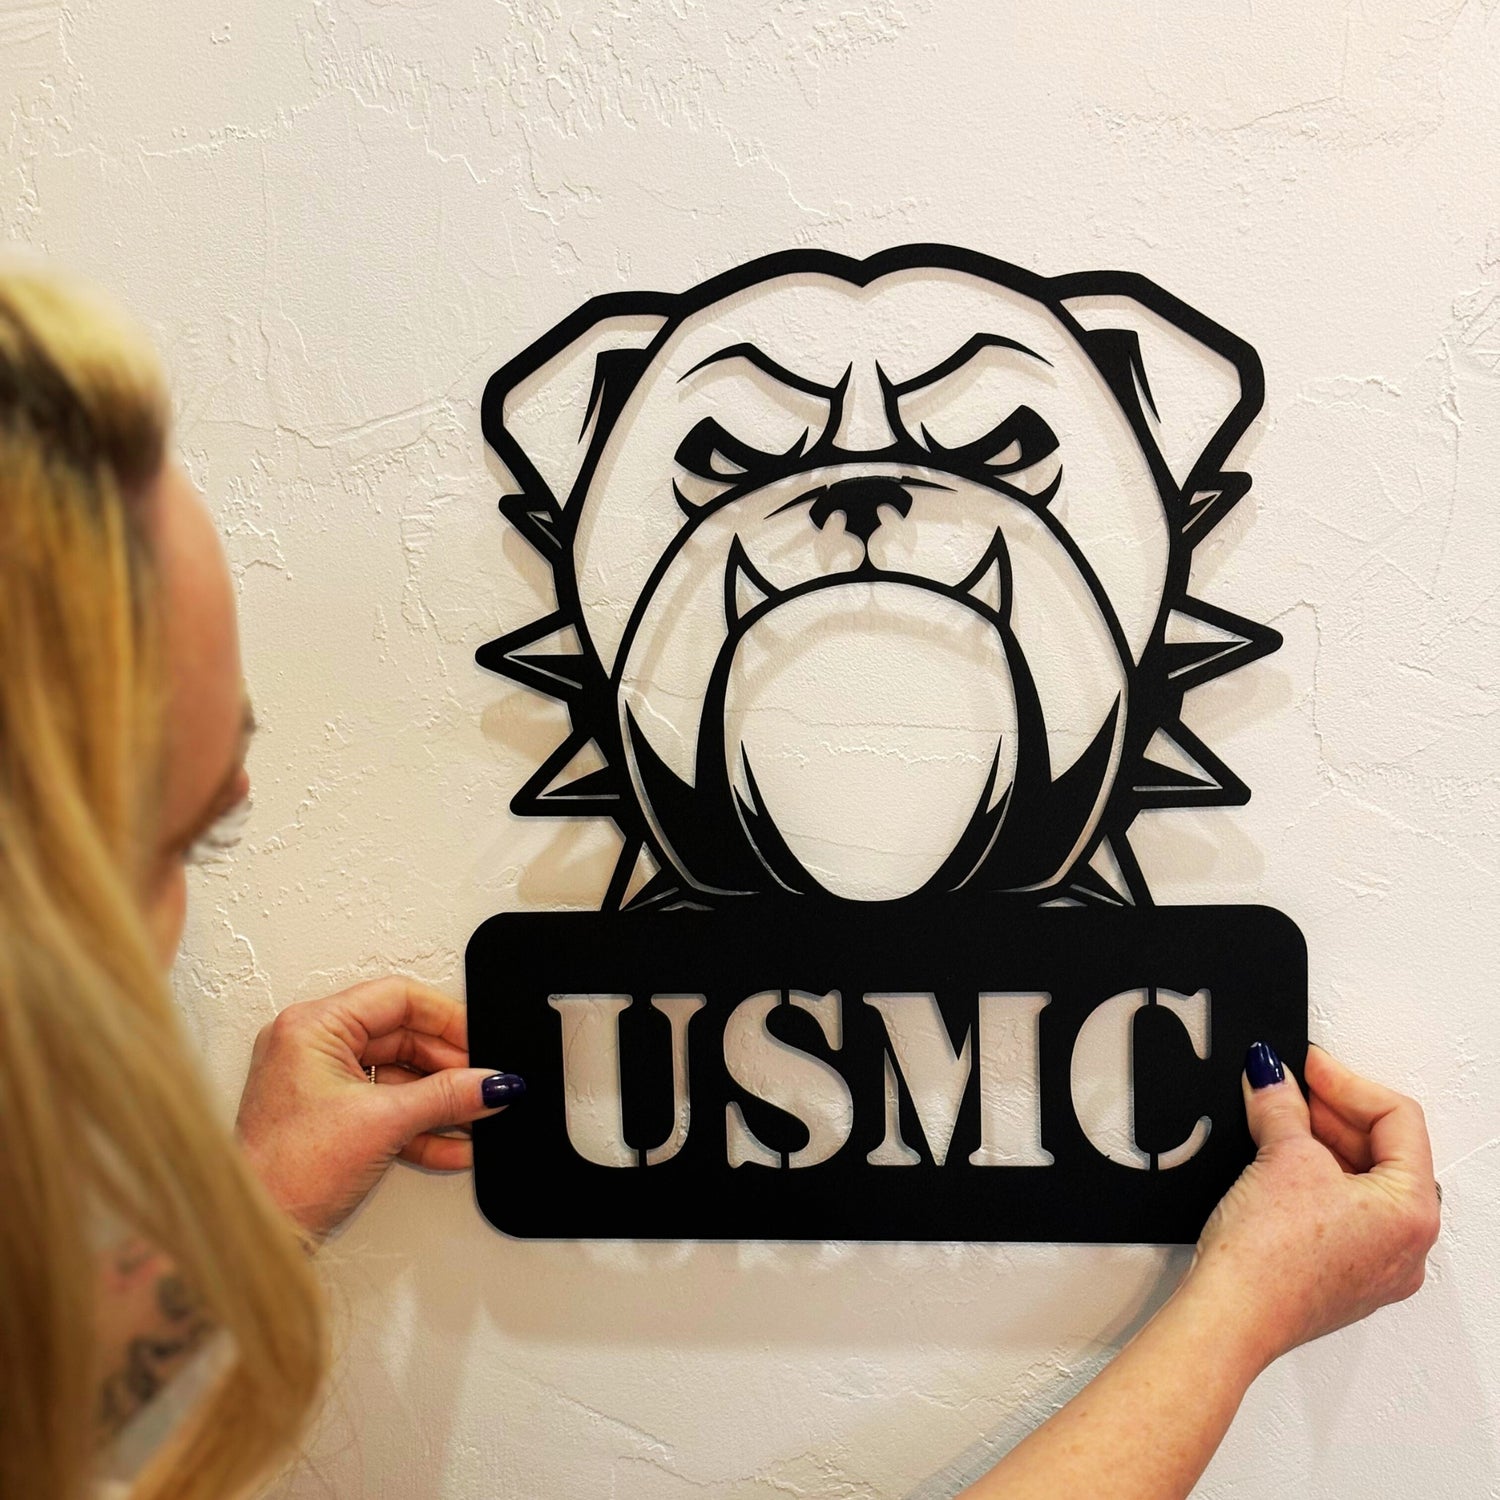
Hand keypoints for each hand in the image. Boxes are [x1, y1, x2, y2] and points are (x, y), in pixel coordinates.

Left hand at [234, 976, 523, 1237]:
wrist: (258, 1237)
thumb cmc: (283, 1176)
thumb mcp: (383, 1124)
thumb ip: (447, 1097)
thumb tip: (493, 1082)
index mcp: (312, 1028)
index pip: (397, 999)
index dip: (447, 1019)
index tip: (480, 1043)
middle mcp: (311, 1046)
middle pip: (402, 1038)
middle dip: (448, 1068)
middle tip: (484, 1085)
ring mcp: (319, 1082)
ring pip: (399, 1076)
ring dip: (440, 1102)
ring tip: (474, 1117)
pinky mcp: (329, 1117)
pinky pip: (387, 1107)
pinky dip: (420, 1124)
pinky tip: (452, 1143)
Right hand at [1186, 1044, 1440, 1370]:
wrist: (1230, 1316)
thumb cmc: (1269, 1259)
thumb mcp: (1281, 1157)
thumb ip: (1281, 1105)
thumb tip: (1273, 1077)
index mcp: (1413, 1212)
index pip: (1397, 1119)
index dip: (1346, 1081)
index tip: (1307, 1066)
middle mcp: (1406, 1245)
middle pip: (1383, 1151)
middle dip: (1332, 1112)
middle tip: (1288, 1086)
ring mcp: (1375, 1266)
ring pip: (1361, 1183)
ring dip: (1321, 1144)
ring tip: (1276, 1122)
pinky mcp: (1340, 1277)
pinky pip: (1342, 1214)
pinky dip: (1314, 1181)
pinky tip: (1276, 1165)